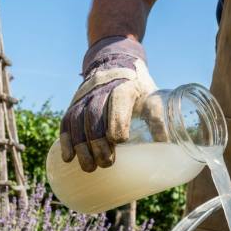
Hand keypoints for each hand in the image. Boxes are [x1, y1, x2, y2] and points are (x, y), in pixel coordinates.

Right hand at [60, 36, 155, 171]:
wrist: (116, 63)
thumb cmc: (138, 87)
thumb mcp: (152, 96)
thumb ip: (157, 117)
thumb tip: (164, 143)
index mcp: (125, 86)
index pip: (118, 101)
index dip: (117, 121)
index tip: (120, 141)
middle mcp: (101, 89)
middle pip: (94, 116)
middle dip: (98, 143)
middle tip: (106, 163)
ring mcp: (85, 96)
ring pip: (77, 121)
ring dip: (81, 147)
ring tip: (90, 168)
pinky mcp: (74, 104)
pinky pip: (66, 122)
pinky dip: (66, 141)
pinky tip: (68, 158)